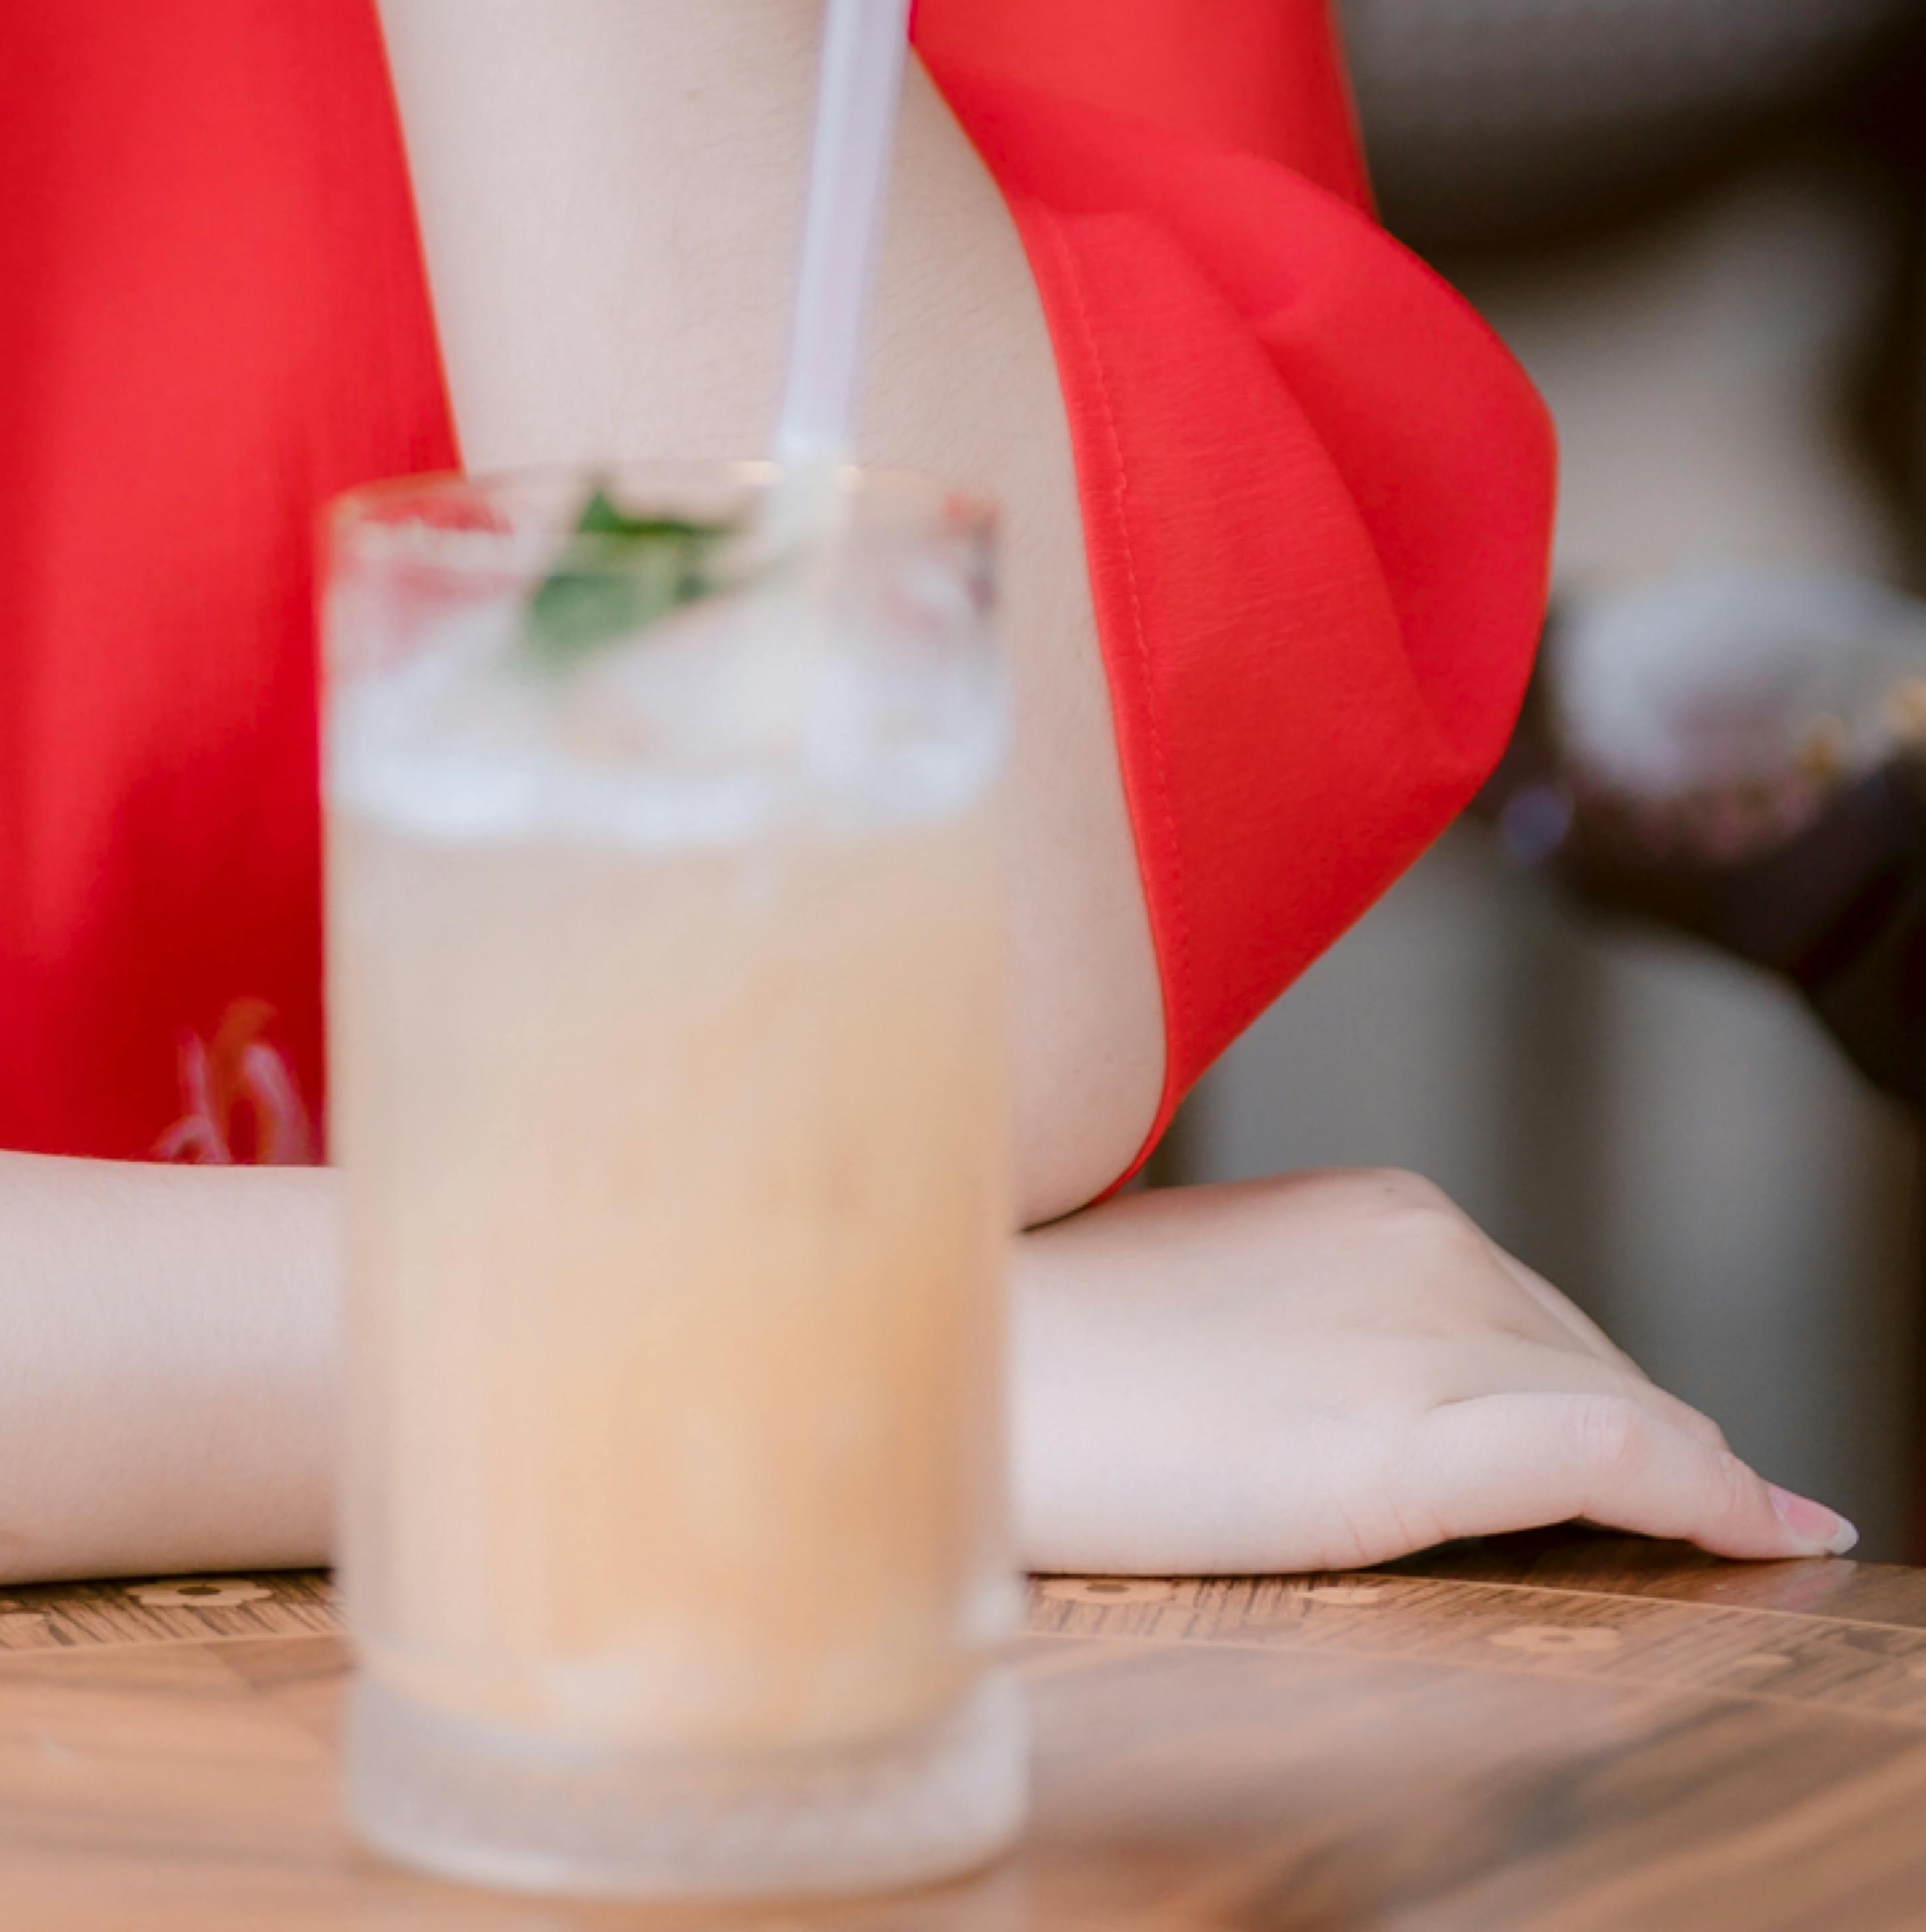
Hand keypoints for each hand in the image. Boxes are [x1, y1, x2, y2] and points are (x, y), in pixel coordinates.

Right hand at [1013, 1168, 1849, 1574]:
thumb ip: (1318, 1324)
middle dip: (1652, 1439)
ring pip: (1625, 1413)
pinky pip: (1621, 1460)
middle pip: (1591, 1365)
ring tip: (1755, 1526)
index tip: (1667, 1449)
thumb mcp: (1217, 1301)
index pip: (1533, 1318)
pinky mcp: (1422, 1442)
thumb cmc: (1054, 1346)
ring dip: (1691, 1475)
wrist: (963, 1368)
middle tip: (1718, 1508)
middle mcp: (1430, 1245)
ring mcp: (1432, 1336)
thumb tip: (1360, 1392)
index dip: (1604, 1390)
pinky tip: (1772, 1531)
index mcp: (1377, 1205)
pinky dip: (1715, 1497)